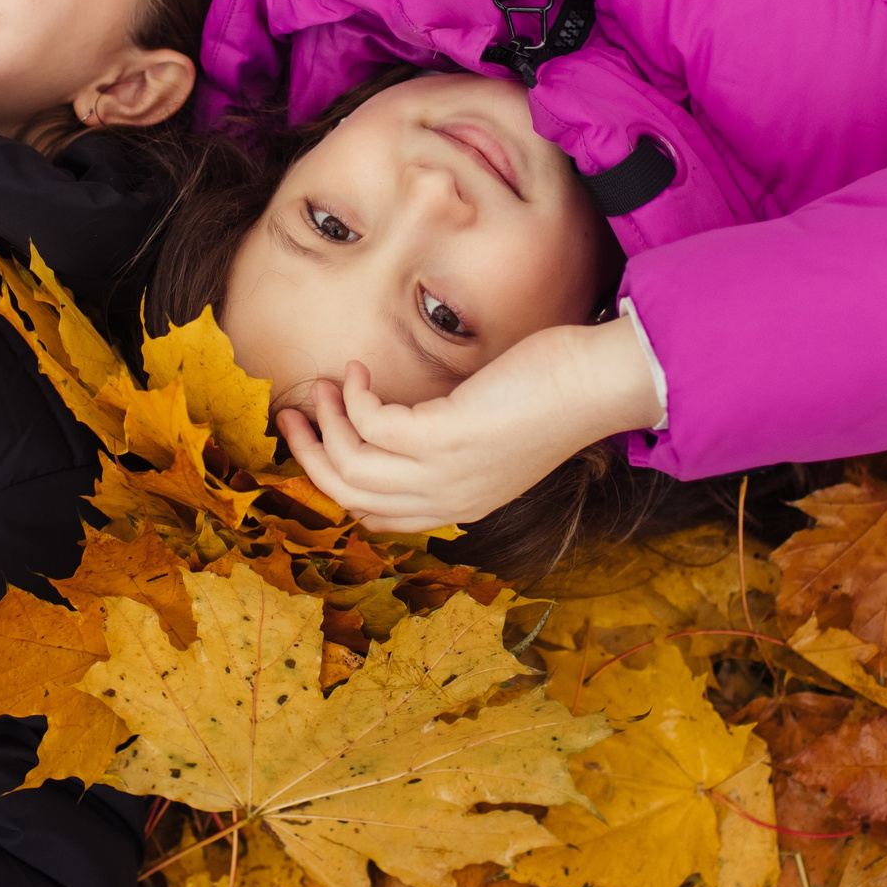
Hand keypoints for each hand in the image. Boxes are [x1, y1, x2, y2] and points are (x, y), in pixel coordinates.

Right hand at [279, 319, 665, 531]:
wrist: (594, 386)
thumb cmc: (549, 398)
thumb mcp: (491, 438)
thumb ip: (448, 448)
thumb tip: (396, 428)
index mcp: (458, 505)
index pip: (374, 516)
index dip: (332, 482)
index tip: (313, 441)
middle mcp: (448, 499)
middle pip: (348, 496)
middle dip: (310, 454)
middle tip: (291, 414)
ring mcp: (445, 473)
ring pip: (351, 466)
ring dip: (325, 422)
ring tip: (322, 384)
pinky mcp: (444, 438)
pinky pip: (371, 425)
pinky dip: (354, 396)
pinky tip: (360, 370)